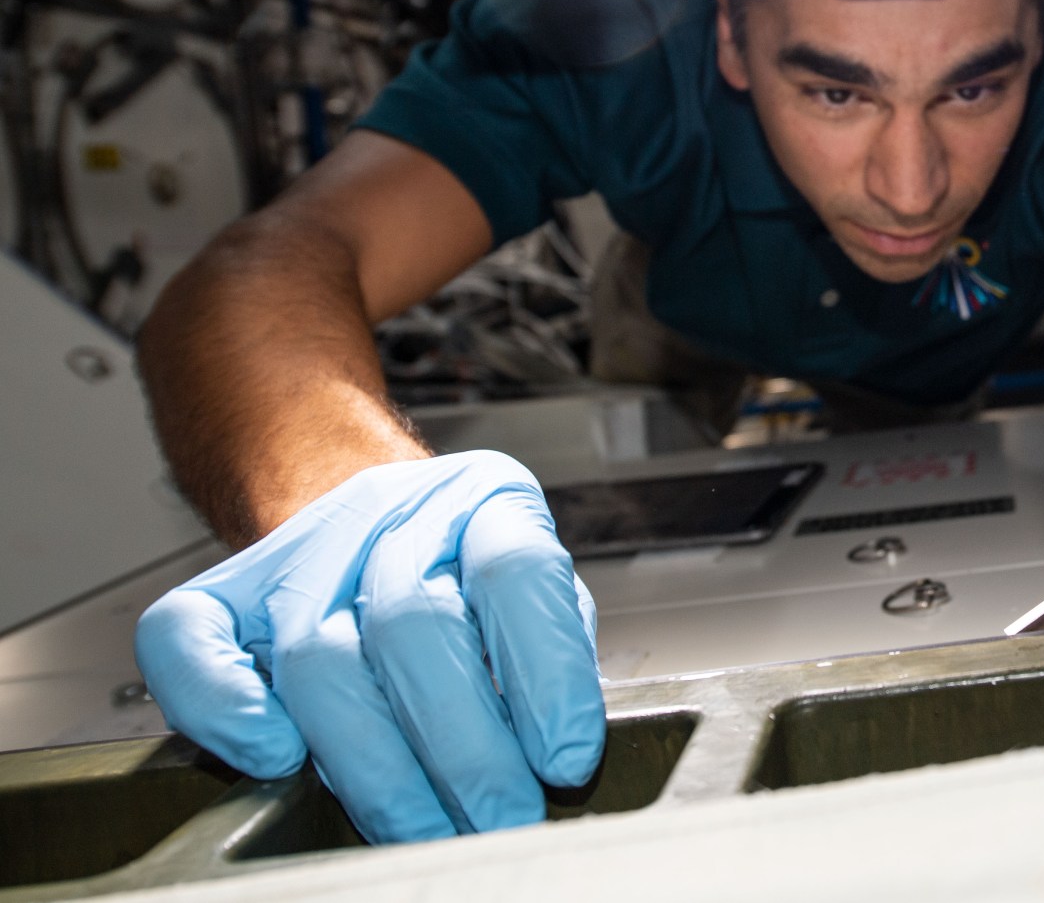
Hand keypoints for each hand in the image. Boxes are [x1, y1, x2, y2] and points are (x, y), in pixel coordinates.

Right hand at [134, 451, 605, 842]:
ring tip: (428, 831)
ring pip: (317, 658)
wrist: (375, 517)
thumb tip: (559, 753)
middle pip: (415, 624)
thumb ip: (552, 652)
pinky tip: (275, 759)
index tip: (564, 761)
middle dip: (465, 748)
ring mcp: (299, 555)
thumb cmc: (471, 579)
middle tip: (501, 818)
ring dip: (375, 767)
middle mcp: (392, 516)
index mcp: (485, 502)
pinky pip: (189, 640)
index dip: (545, 674)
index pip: (516, 572)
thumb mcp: (543, 597)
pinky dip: (222, 707)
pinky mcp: (220, 595)